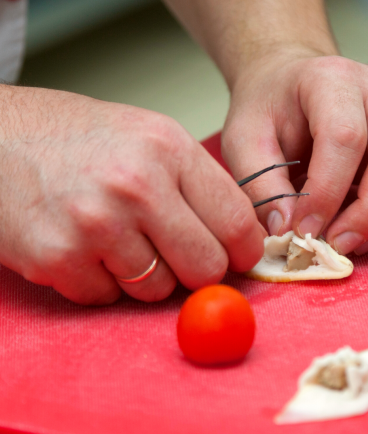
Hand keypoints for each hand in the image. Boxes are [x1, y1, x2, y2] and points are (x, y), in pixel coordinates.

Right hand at [0, 85, 264, 304]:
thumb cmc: (76, 138)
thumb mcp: (150, 136)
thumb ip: (199, 184)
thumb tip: (243, 239)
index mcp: (169, 150)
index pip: (237, 223)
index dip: (245, 250)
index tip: (239, 257)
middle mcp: (137, 186)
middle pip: (206, 268)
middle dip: (199, 270)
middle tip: (178, 255)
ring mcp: (95, 225)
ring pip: (158, 290)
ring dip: (145, 275)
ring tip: (116, 236)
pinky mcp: (56, 258)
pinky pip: (106, 297)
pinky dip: (100, 281)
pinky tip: (83, 245)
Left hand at [222, 49, 367, 255]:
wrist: (292, 86)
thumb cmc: (269, 110)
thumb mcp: (243, 140)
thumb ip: (261, 184)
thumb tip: (287, 230)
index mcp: (331, 79)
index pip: (345, 136)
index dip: (327, 192)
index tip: (303, 229)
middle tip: (338, 245)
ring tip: (356, 243)